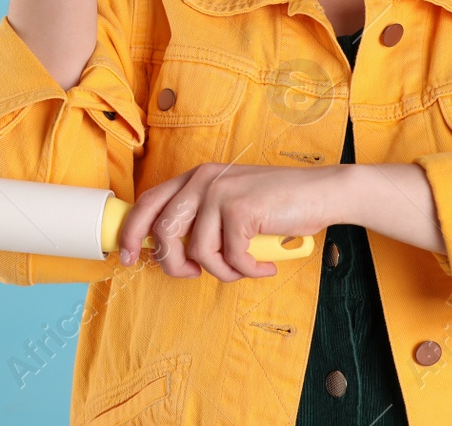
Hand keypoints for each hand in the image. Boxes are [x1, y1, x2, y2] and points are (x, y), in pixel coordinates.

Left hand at [116, 163, 338, 280]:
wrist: (322, 192)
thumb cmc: (278, 203)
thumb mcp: (231, 203)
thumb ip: (204, 218)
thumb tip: (174, 252)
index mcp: (196, 177)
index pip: (148, 201)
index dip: (131, 231)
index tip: (129, 257)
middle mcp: (203, 180)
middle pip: (162, 231)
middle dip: (172, 263)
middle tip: (191, 275)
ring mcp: (220, 193)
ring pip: (198, 252)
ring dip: (222, 271)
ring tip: (244, 268)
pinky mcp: (240, 209)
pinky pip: (231, 258)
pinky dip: (248, 270)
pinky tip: (263, 264)